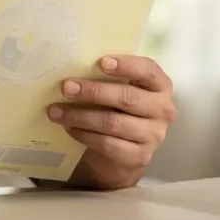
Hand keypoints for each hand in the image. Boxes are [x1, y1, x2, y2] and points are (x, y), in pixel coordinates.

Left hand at [46, 54, 175, 188]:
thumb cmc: (117, 110)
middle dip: (93, 91)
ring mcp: (153, 135)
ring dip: (80, 116)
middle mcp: (163, 110)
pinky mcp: (139, 157)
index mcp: (160, 86)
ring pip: (113, 122)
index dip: (126, 65)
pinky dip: (84, 135)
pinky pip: (107, 144)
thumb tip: (72, 66)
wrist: (120, 153)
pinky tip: (69, 128)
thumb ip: (107, 77)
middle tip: (65, 87)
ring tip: (56, 111)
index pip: (148, 71)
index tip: (101, 62)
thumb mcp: (118, 90)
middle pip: (127, 97)